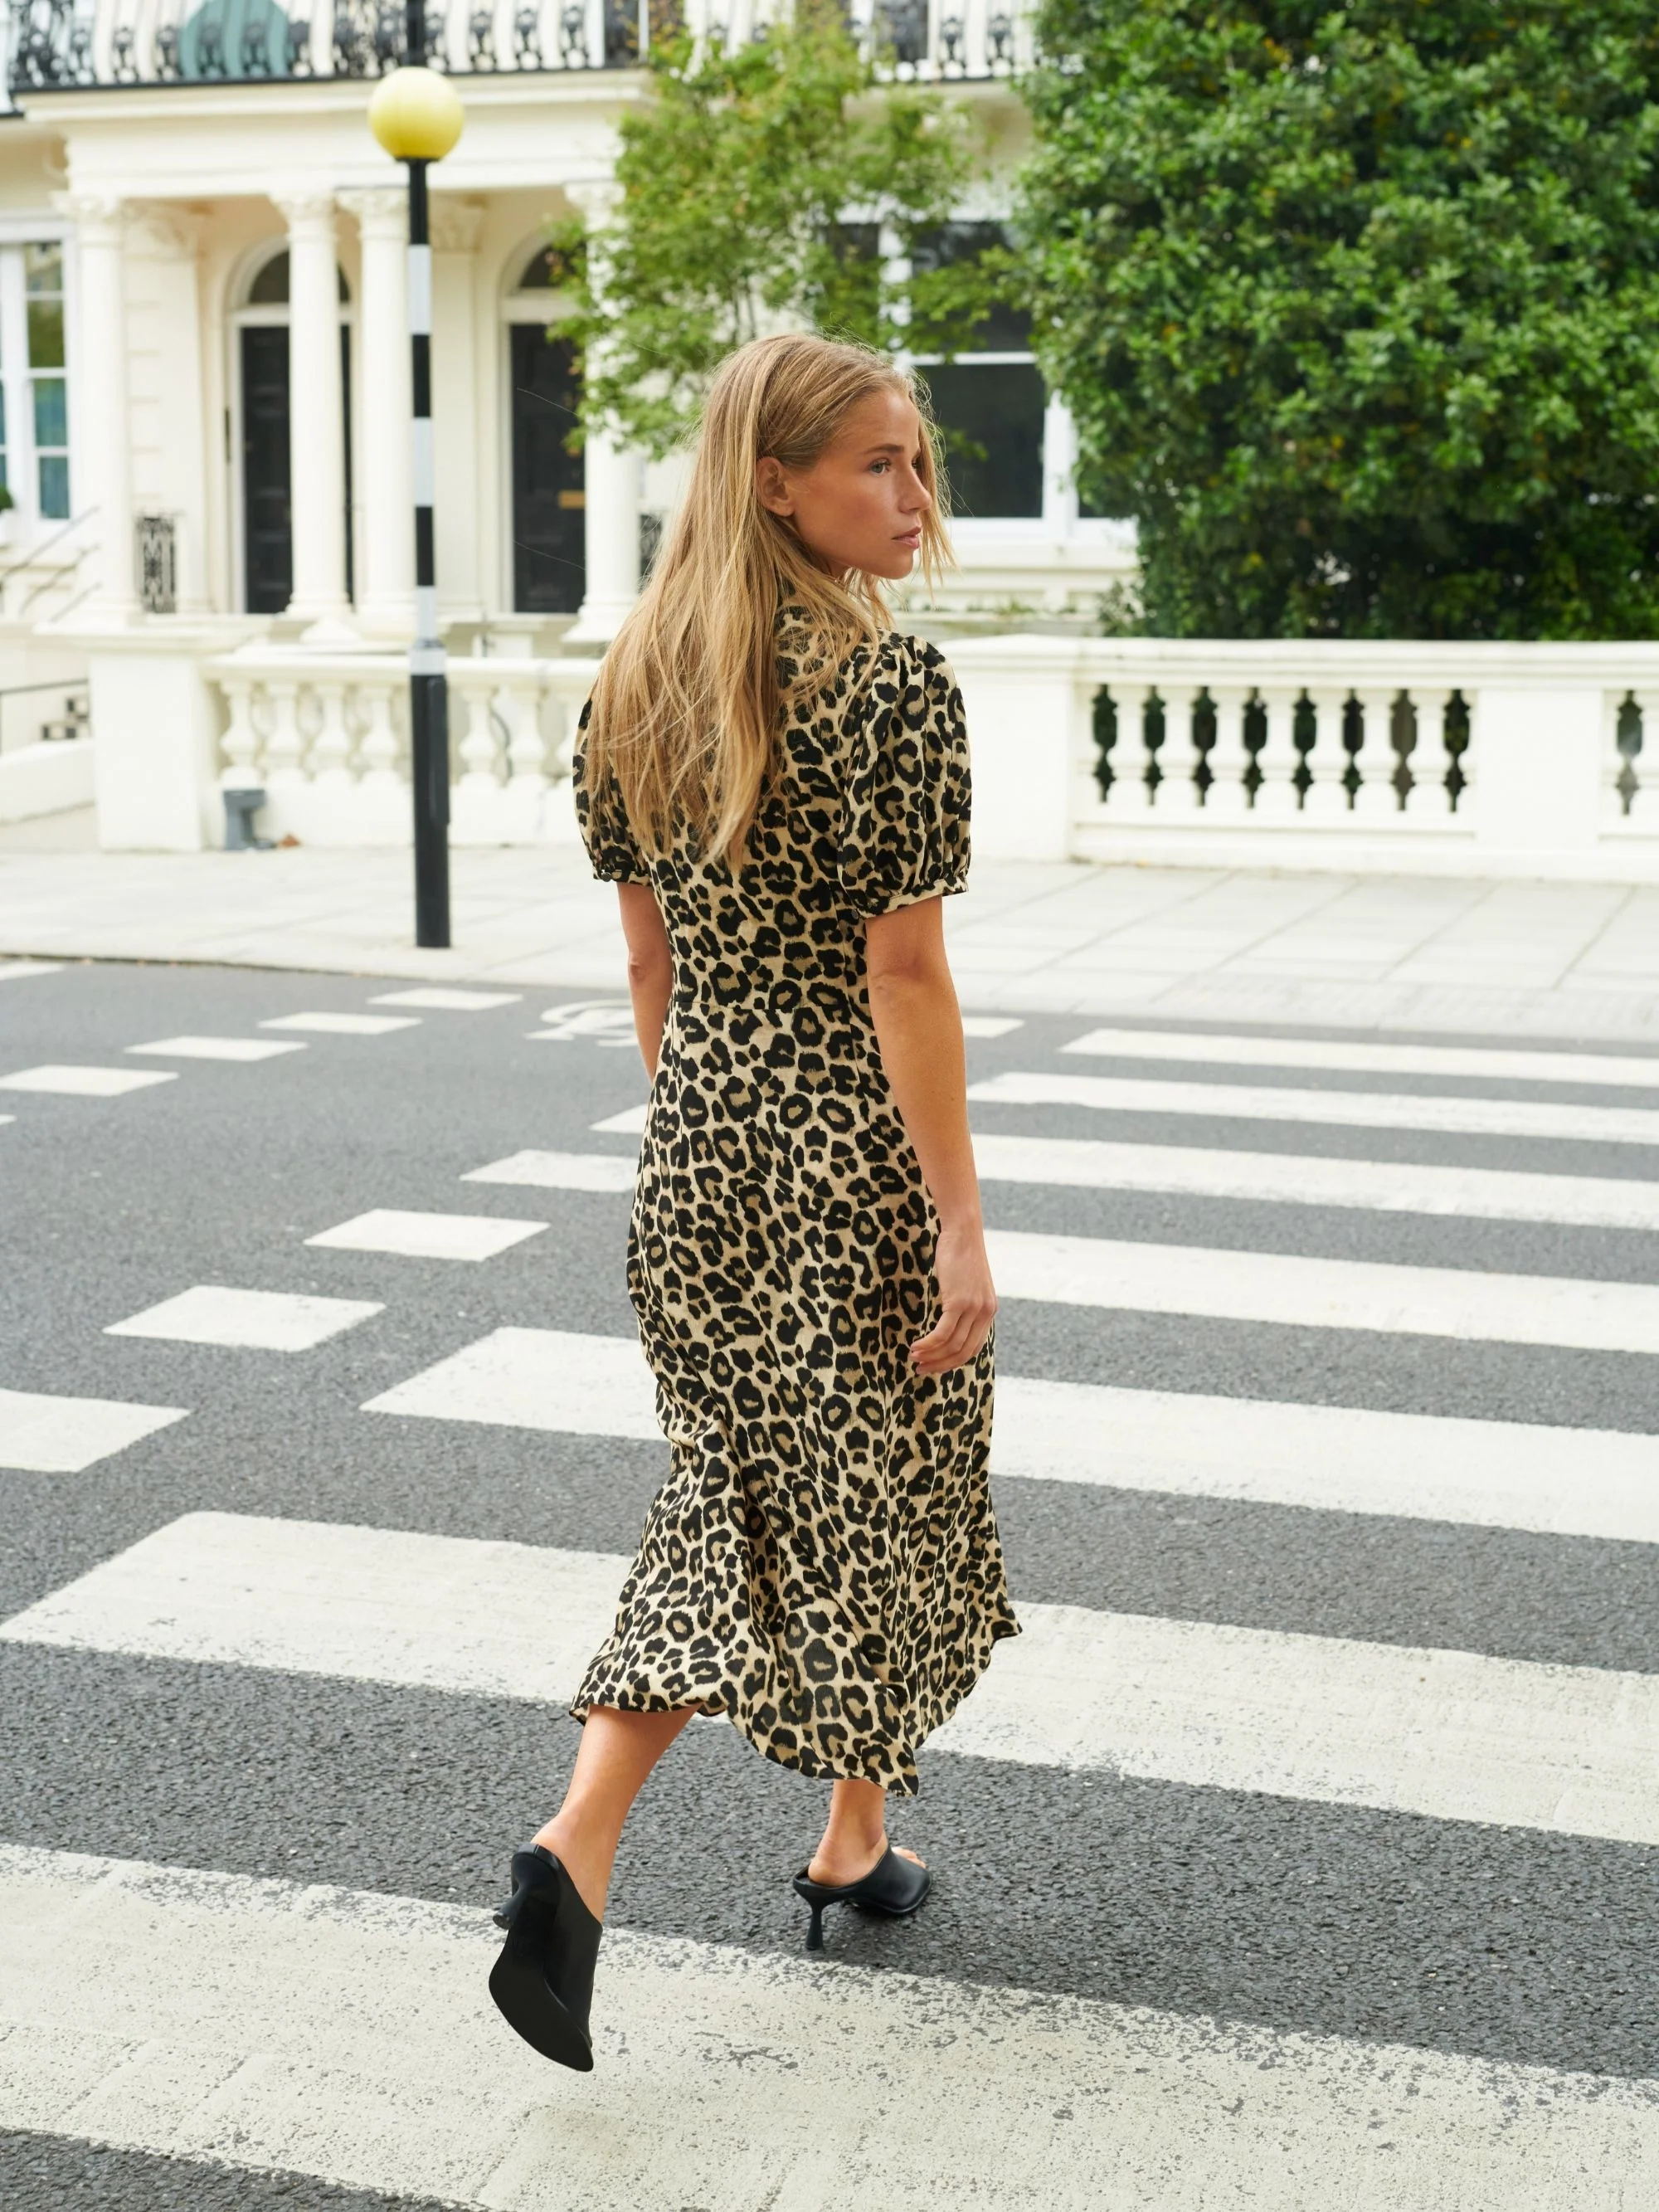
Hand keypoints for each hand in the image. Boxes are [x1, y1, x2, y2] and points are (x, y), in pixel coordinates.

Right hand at [910, 1220, 996, 1375]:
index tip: (934, 1365)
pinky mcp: (959, 1302)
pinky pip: (943, 1333)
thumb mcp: (967, 1284)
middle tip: (920, 1369)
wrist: (963, 1232)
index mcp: (989, 1311)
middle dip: (940, 1365)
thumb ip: (963, 1304)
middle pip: (963, 1352)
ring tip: (913, 1357)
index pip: (972, 1348)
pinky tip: (915, 1346)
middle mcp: (985, 1313)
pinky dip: (928, 1344)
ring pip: (952, 1345)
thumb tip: (948, 1321)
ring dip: (931, 1356)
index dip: (952, 1362)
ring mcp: (973, 1308)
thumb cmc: (960, 1254)